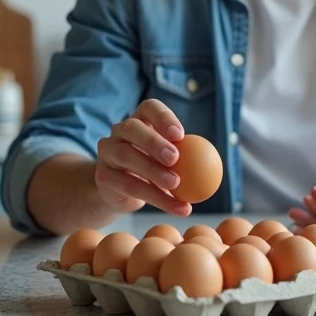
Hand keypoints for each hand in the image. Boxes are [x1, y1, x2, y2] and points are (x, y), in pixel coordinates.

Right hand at [95, 99, 190, 216]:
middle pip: (132, 128)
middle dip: (153, 142)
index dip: (164, 118)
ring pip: (127, 156)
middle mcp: (119, 131)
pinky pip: (130, 186)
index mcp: (139, 119)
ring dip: (153, 171)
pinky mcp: (103, 176)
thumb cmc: (152, 168)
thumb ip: (184, 157)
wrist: (119, 190)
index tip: (180, 135)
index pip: (149, 108)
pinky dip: (157, 199)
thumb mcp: (168, 159)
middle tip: (175, 158)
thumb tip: (212, 165)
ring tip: (176, 184)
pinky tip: (177, 207)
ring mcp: (108, 152)